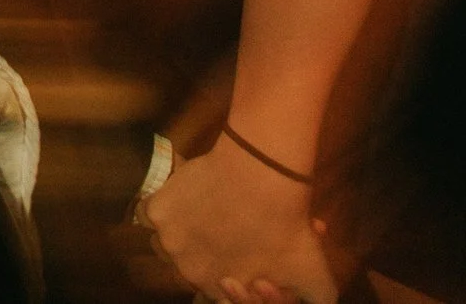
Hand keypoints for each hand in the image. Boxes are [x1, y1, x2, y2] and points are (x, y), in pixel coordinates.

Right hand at [141, 141, 336, 303]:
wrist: (262, 174)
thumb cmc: (287, 227)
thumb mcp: (315, 277)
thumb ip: (316, 300)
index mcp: (220, 289)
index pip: (215, 288)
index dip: (226, 269)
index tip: (238, 249)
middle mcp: (188, 271)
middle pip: (189, 263)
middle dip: (205, 249)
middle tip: (227, 228)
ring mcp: (168, 241)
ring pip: (167, 241)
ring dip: (181, 231)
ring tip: (207, 212)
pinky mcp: (157, 212)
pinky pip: (150, 214)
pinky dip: (166, 206)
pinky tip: (185, 196)